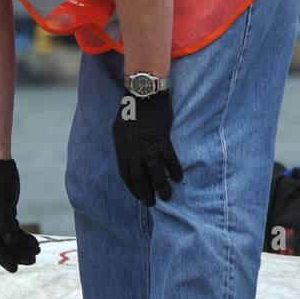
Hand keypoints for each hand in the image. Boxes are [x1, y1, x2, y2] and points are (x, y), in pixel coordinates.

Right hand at [0, 159, 39, 272]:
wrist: (0, 167)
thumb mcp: (2, 203)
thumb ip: (5, 224)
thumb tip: (10, 243)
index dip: (4, 259)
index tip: (15, 269)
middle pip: (4, 246)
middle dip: (18, 255)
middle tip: (33, 260)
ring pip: (11, 239)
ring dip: (23, 247)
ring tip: (37, 251)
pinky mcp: (7, 213)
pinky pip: (15, 230)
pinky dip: (24, 237)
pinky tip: (35, 242)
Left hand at [112, 90, 183, 205]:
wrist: (142, 95)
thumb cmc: (130, 110)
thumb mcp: (120, 130)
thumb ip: (125, 144)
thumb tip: (128, 155)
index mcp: (122, 149)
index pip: (126, 174)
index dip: (132, 187)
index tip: (138, 196)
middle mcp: (133, 151)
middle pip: (139, 177)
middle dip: (145, 192)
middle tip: (151, 203)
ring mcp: (147, 147)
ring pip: (154, 173)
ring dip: (161, 187)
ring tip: (166, 197)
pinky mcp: (161, 140)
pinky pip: (169, 160)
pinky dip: (174, 170)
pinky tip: (179, 178)